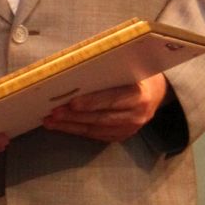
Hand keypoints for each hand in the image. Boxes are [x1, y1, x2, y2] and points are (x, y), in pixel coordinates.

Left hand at [44, 72, 168, 142]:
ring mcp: (130, 128)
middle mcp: (137, 115)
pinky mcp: (122, 136)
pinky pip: (96, 136)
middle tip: (52, 113)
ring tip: (49, 122)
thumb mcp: (126, 69)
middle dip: (73, 116)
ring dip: (70, 126)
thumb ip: (106, 72)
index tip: (71, 103)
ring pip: (95, 130)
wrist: (155, 92)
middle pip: (100, 118)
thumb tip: (73, 70)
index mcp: (139, 95)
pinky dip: (77, 131)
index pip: (112, 100)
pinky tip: (61, 126)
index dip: (91, 102)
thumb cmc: (133, 75)